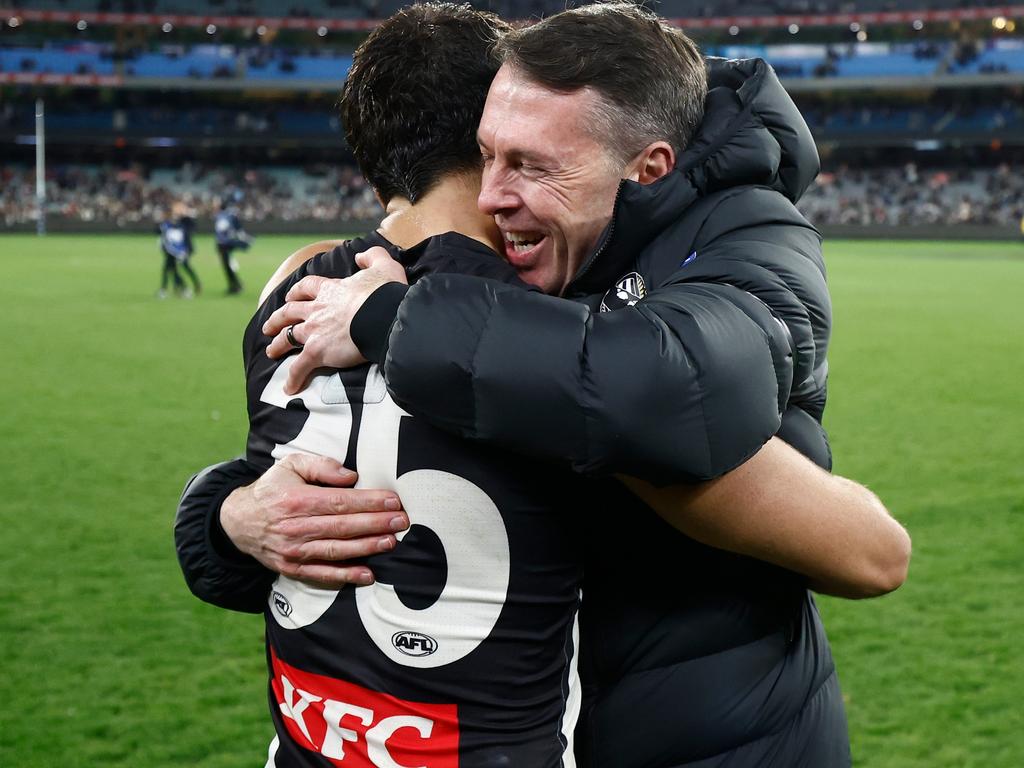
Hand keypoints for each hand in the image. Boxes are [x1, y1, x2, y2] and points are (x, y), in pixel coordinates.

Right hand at [220, 453, 408, 588]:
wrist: (238, 521)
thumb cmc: (272, 489)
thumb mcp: (291, 465)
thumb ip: (321, 466)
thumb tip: (351, 477)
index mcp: (296, 500)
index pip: (339, 502)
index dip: (369, 502)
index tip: (392, 501)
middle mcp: (295, 527)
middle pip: (342, 526)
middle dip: (376, 523)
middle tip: (401, 521)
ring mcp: (293, 551)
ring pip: (336, 550)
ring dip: (366, 547)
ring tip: (391, 542)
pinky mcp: (292, 568)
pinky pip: (322, 574)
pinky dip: (345, 576)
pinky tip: (368, 574)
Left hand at [262, 247, 406, 393]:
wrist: (382, 316)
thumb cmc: (384, 293)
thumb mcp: (383, 266)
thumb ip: (371, 256)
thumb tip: (360, 256)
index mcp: (330, 289)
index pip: (306, 287)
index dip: (296, 292)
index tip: (291, 297)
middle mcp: (316, 309)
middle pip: (289, 312)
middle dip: (277, 319)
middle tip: (269, 326)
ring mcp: (314, 330)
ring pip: (288, 337)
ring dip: (278, 345)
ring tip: (271, 352)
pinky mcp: (316, 352)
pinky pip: (299, 367)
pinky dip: (293, 378)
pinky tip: (289, 388)